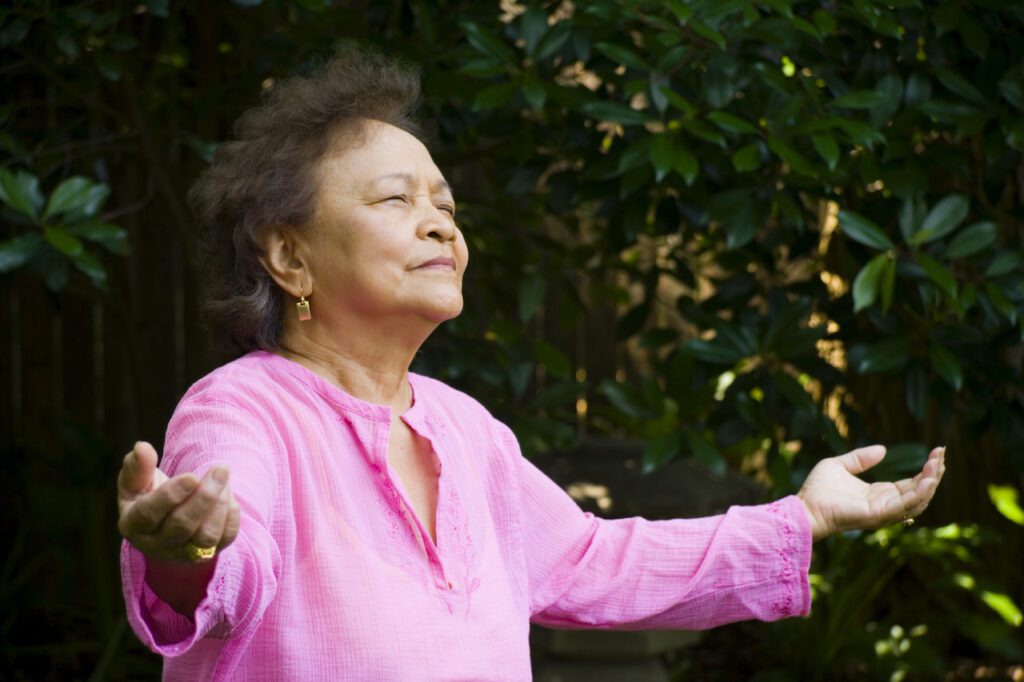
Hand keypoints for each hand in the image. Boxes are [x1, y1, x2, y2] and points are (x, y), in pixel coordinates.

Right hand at [117, 441, 240, 561]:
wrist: (166, 519)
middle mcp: (156, 545)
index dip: (171, 495)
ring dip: (220, 504)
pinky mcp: (208, 552)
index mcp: (133, 525)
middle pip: (182, 526)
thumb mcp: (135, 480)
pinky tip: (226, 492)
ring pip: (206, 536)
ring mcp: (184, 553)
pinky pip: (226, 537)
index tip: (191, 476)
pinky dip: (231, 513)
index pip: (149, 514)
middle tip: (220, 469)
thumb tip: (141, 447)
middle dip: (204, 496)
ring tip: (222, 477)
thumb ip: (138, 465)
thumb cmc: (147, 494)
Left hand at [798, 445, 945, 540]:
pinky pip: (904, 506)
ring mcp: (883, 511)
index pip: (911, 483)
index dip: (926, 469)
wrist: (804, 506)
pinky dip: (918, 493)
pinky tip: (928, 479)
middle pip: (919, 491)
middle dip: (934, 473)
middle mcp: (885, 504)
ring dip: (930, 482)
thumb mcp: (840, 465)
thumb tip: (883, 450)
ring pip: (917, 500)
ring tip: (938, 463)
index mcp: (879, 494)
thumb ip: (860, 458)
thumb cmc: (817, 490)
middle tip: (941, 453)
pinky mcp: (877, 515)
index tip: (936, 451)